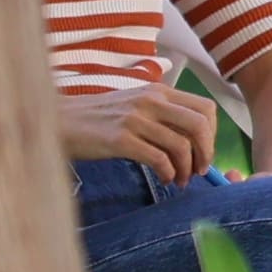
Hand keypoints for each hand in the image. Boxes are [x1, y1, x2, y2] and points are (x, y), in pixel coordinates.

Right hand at [71, 80, 220, 182]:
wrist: (59, 121)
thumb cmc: (98, 118)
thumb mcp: (134, 106)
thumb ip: (162, 116)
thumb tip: (193, 141)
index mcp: (158, 91)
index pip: (205, 108)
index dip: (212, 134)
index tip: (204, 151)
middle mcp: (151, 101)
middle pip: (200, 126)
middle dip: (206, 153)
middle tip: (199, 170)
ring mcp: (135, 119)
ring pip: (181, 145)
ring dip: (186, 169)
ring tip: (180, 180)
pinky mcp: (120, 139)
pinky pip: (159, 159)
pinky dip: (168, 173)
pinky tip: (164, 178)